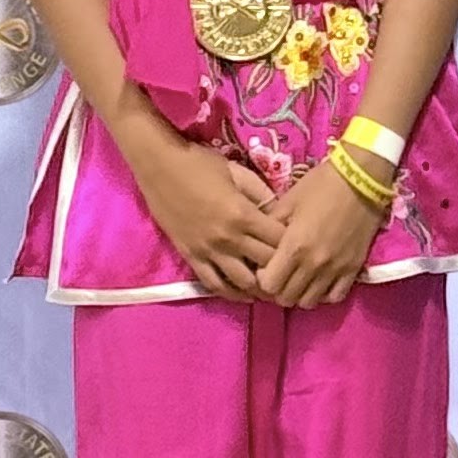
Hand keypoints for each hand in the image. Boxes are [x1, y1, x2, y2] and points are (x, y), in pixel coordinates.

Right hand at [127, 127, 278, 300]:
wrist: (158, 165)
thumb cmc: (199, 163)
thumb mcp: (237, 172)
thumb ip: (260, 193)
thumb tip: (280, 212)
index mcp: (242, 214)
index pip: (279, 241)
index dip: (293, 245)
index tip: (300, 245)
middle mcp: (228, 238)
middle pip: (266, 265)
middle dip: (283, 269)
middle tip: (293, 270)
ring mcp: (208, 251)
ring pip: (242, 283)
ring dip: (260, 288)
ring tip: (272, 287)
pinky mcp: (191, 257)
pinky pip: (213, 284)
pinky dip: (231, 293)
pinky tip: (244, 294)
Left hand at [255, 154, 382, 308]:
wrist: (361, 179)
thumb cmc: (320, 185)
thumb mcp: (287, 202)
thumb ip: (270, 227)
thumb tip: (257, 246)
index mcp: (293, 247)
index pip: (268, 285)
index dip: (263, 279)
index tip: (266, 267)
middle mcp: (313, 264)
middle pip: (286, 298)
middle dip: (278, 289)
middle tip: (280, 274)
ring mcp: (335, 269)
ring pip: (309, 302)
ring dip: (299, 293)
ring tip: (299, 279)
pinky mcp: (353, 269)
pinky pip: (334, 296)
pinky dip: (324, 294)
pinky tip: (320, 280)